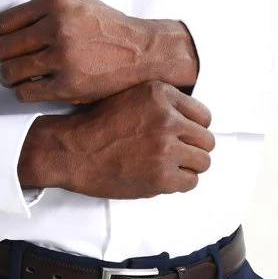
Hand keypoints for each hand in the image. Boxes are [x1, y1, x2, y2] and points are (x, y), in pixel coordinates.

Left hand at [0, 0, 197, 103]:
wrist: (140, 51)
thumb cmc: (104, 28)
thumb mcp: (73, 5)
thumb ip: (36, 14)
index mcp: (55, 4)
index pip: (2, 22)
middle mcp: (57, 28)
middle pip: (1, 48)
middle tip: (6, 60)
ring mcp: (62, 57)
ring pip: (9, 72)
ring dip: (7, 76)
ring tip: (16, 76)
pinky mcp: (68, 85)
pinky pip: (25, 93)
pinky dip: (21, 92)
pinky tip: (31, 87)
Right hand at [19, 80, 214, 198]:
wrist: (71, 150)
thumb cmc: (96, 124)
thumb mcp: (130, 96)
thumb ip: (161, 103)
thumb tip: (190, 120)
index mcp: (161, 94)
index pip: (204, 115)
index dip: (193, 129)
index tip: (181, 136)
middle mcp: (167, 118)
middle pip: (207, 140)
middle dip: (193, 149)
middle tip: (174, 155)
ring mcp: (166, 147)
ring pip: (203, 162)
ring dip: (187, 167)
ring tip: (166, 167)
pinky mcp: (162, 175)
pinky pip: (190, 182)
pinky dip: (178, 184)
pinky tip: (159, 178)